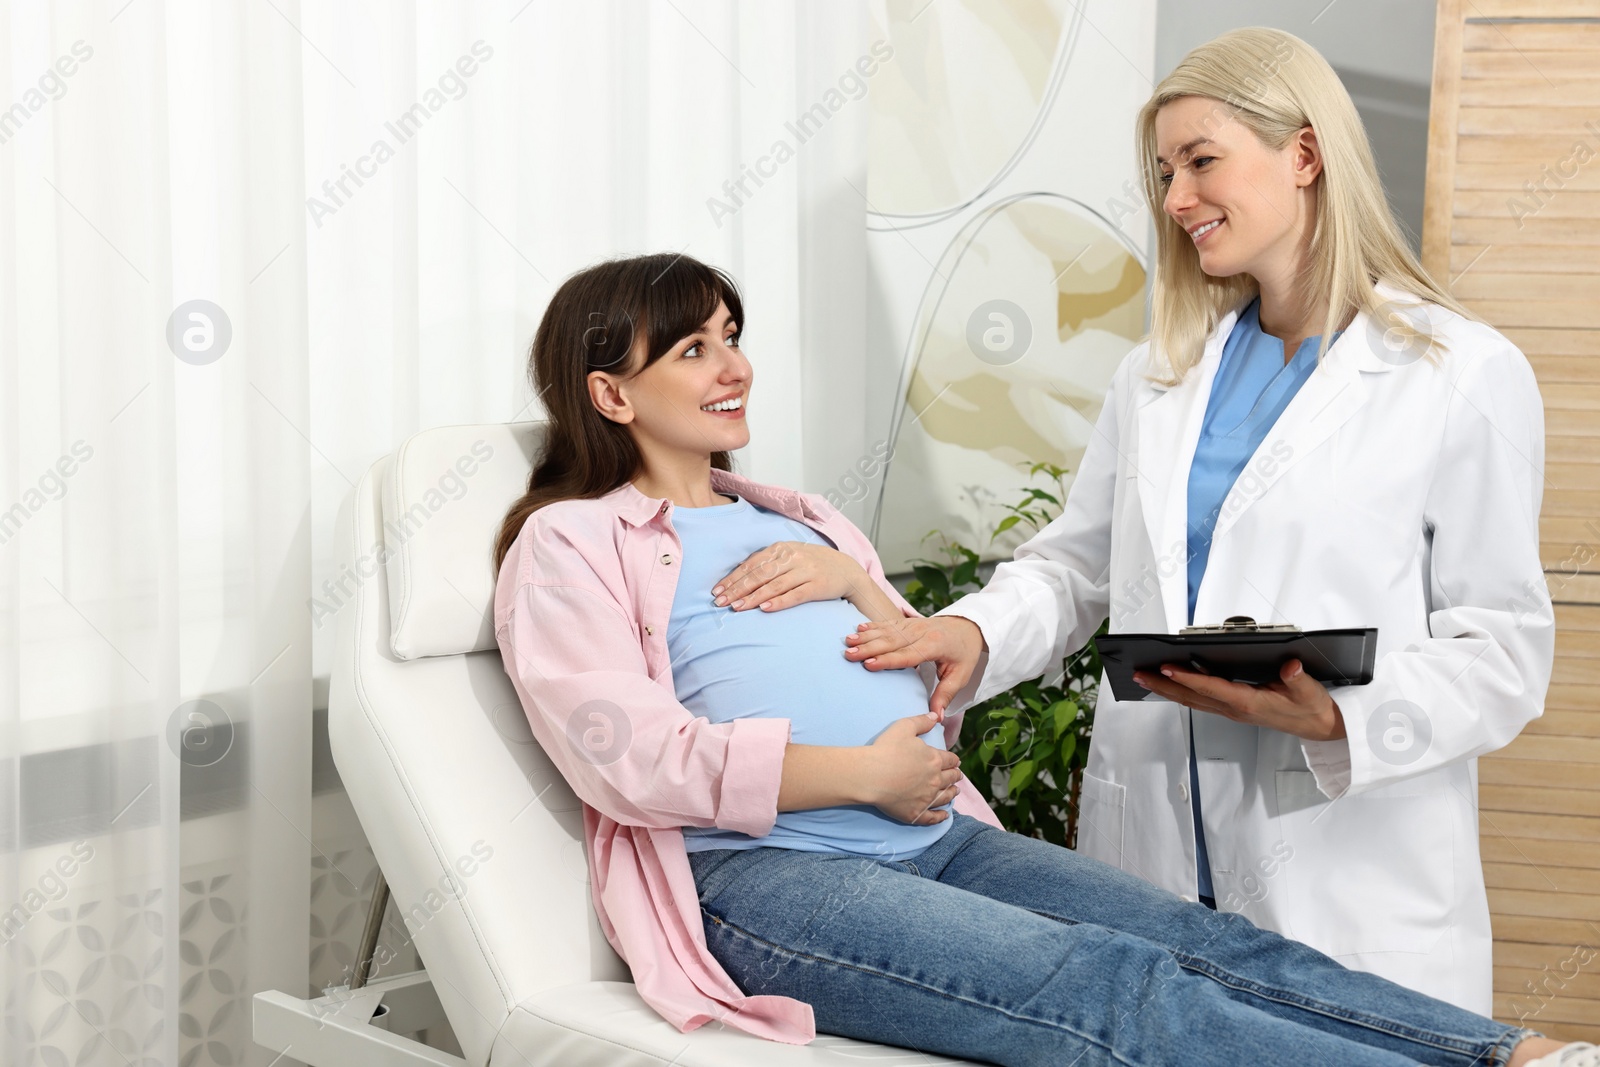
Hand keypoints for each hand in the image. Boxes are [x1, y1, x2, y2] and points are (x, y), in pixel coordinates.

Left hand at [711, 541, 866, 611]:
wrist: (846, 569)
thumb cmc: (811, 564)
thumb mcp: (789, 556)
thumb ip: (768, 563)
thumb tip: (739, 577)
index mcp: (781, 548)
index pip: (752, 564)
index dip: (733, 578)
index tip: (717, 591)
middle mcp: (792, 557)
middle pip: (760, 574)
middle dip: (738, 589)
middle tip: (721, 602)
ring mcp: (805, 571)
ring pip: (774, 585)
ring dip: (753, 597)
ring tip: (737, 607)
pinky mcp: (817, 585)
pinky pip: (795, 595)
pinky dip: (779, 602)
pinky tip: (765, 609)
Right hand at [844, 615, 985, 718]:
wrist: (968, 627)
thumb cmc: (963, 654)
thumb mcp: (960, 676)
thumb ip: (945, 695)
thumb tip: (935, 717)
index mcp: (934, 646)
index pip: (907, 655)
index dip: (887, 660)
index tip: (868, 665)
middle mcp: (921, 633)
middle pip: (892, 641)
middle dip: (868, 647)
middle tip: (849, 654)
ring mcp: (914, 625)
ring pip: (887, 631)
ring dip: (866, 636)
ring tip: (847, 641)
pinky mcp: (909, 622)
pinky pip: (888, 623)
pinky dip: (872, 626)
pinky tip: (858, 628)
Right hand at [861, 712, 962, 823]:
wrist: (870, 775)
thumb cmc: (886, 749)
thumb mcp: (904, 727)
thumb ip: (922, 721)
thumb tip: (935, 716)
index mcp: (935, 760)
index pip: (951, 760)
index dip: (953, 761)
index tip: (954, 762)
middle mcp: (936, 780)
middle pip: (951, 778)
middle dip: (955, 776)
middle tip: (956, 776)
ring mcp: (927, 798)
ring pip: (946, 797)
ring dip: (952, 793)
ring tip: (954, 792)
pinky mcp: (917, 813)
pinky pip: (933, 817)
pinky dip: (941, 817)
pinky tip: (944, 816)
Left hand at [1134, 658, 1346, 741]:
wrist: (1322, 727)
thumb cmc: (1313, 707)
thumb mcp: (1311, 691)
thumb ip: (1299, 679)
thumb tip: (1290, 667)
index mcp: (1250, 703)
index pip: (1212, 689)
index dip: (1188, 678)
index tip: (1166, 667)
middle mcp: (1235, 709)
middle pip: (1192, 697)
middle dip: (1164, 685)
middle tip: (1139, 674)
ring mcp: (1233, 711)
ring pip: (1193, 700)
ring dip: (1168, 689)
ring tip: (1145, 676)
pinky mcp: (1234, 708)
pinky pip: (1202, 700)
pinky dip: (1183, 691)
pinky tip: (1171, 682)